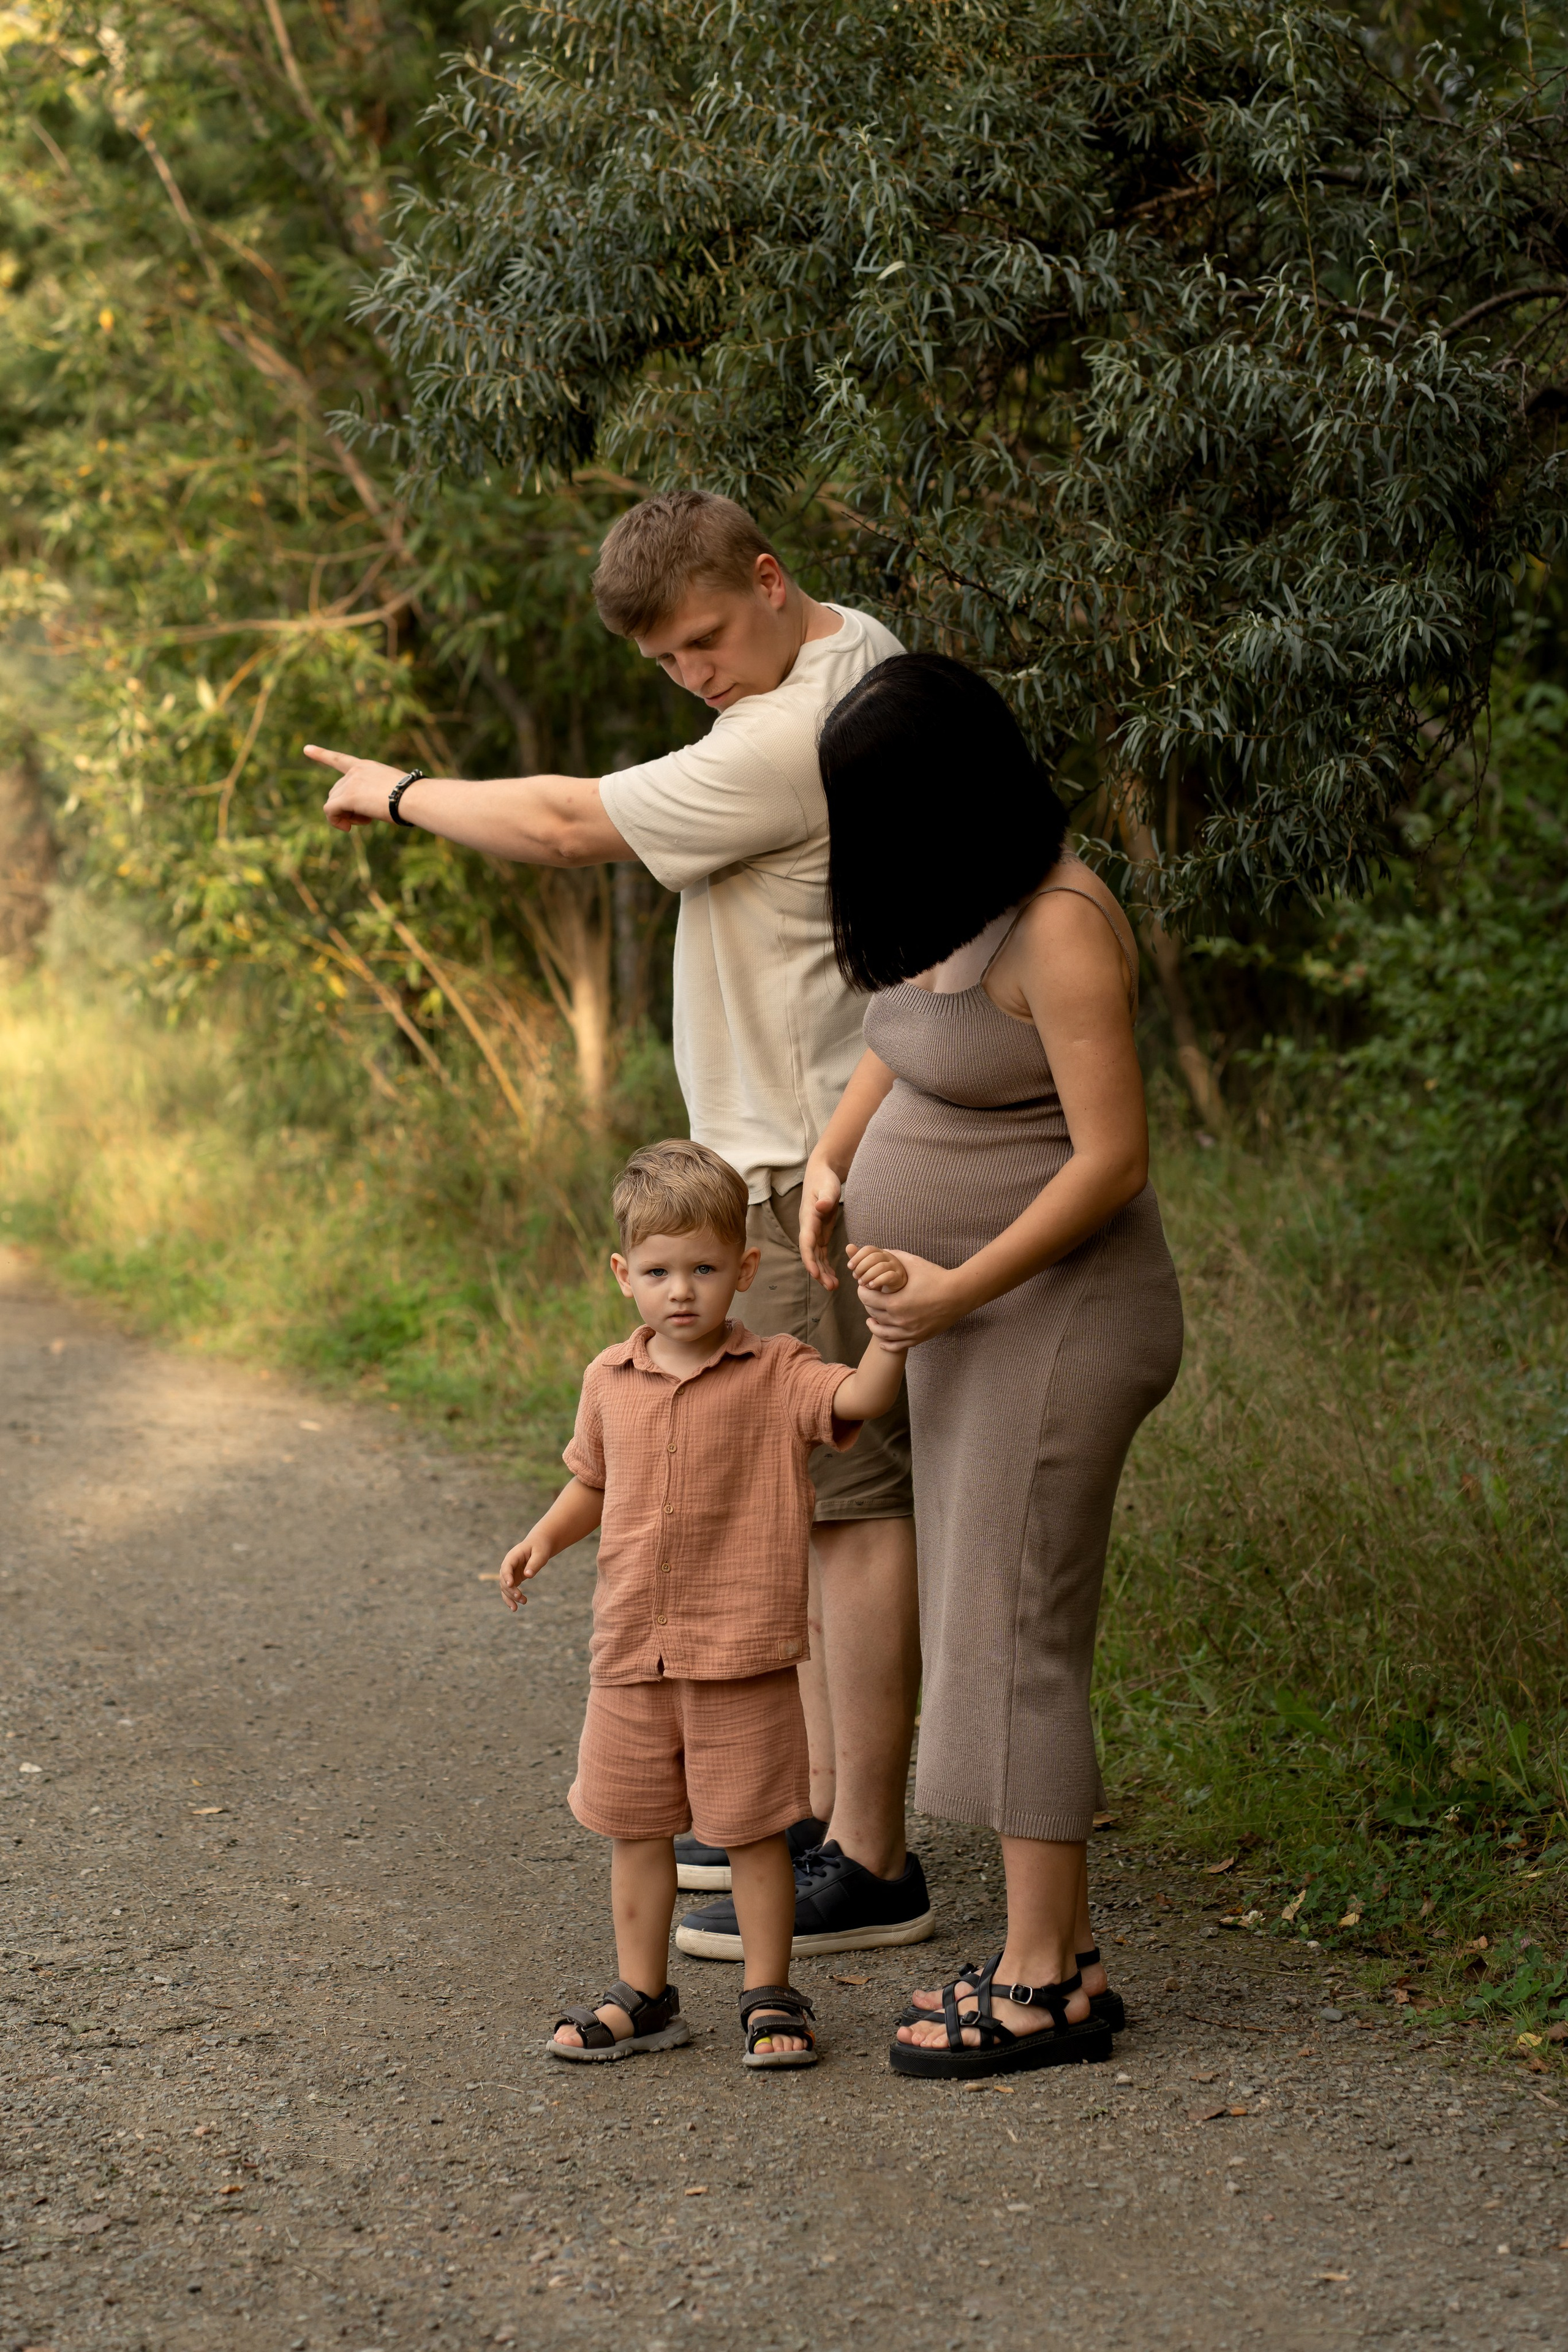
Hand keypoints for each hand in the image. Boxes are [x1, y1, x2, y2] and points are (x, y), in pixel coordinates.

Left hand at [305, 743, 409, 831]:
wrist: (413, 798)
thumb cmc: (412, 798)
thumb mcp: (393, 790)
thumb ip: (375, 794)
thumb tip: (366, 810)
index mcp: (366, 767)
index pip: (340, 759)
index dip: (322, 755)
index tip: (307, 749)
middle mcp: (355, 772)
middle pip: (336, 791)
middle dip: (345, 807)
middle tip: (365, 818)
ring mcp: (350, 783)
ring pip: (333, 802)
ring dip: (345, 815)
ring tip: (365, 821)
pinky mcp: (347, 797)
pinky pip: (330, 811)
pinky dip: (335, 821)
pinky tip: (347, 828)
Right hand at [498, 1530, 551, 1610]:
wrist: (539, 1545)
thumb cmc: (540, 1548)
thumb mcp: (540, 1554)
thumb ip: (534, 1563)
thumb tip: (528, 1575)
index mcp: (513, 1556)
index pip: (506, 1567)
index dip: (507, 1576)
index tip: (510, 1584)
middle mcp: (508, 1565)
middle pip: (504, 1579)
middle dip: (510, 1589)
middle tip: (520, 1597)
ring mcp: (510, 1573)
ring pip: (504, 1587)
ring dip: (510, 1597)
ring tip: (521, 1604)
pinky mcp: (514, 1579)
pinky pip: (509, 1590)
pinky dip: (510, 1599)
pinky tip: (515, 1608)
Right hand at [798, 1155, 842, 1287]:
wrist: (821, 1175)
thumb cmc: (825, 1180)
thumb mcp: (827, 1187)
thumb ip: (825, 1198)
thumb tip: (820, 1207)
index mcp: (808, 1219)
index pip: (806, 1243)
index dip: (809, 1260)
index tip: (815, 1274)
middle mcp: (808, 1228)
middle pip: (811, 1255)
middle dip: (818, 1272)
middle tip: (830, 1286)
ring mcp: (814, 1232)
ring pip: (816, 1257)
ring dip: (822, 1272)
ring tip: (833, 1286)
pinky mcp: (821, 1233)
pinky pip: (821, 1253)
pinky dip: (826, 1265)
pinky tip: (833, 1277)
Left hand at [845, 1243, 906, 1293]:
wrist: (892, 1287)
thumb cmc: (876, 1275)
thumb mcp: (865, 1267)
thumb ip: (857, 1258)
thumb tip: (848, 1246)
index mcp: (880, 1252)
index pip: (868, 1249)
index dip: (857, 1256)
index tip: (850, 1266)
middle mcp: (889, 1257)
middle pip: (874, 1257)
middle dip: (861, 1267)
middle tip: (855, 1277)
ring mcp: (895, 1266)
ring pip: (881, 1267)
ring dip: (867, 1275)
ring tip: (861, 1283)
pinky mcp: (899, 1277)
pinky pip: (889, 1276)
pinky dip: (878, 1281)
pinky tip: (870, 1285)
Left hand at [854, 1247, 967, 1348]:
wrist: (959, 1294)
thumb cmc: (936, 1277)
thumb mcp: (913, 1263)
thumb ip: (895, 1256)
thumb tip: (881, 1250)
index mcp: (894, 1302)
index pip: (866, 1299)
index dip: (863, 1291)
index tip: (864, 1287)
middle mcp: (899, 1320)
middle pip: (873, 1314)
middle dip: (868, 1306)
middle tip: (870, 1299)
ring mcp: (909, 1331)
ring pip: (882, 1333)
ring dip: (874, 1326)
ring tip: (871, 1320)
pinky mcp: (918, 1337)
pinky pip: (897, 1345)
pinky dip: (887, 1343)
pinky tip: (883, 1340)